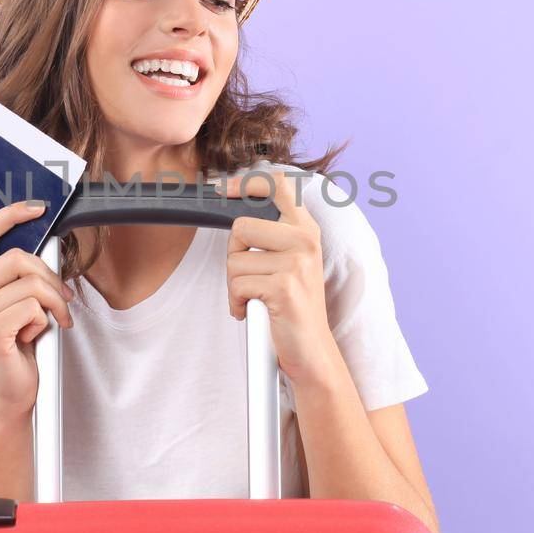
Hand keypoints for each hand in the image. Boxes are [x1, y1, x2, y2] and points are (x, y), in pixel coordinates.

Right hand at [0, 200, 73, 417]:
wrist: (10, 390)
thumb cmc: (16, 344)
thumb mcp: (14, 301)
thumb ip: (18, 273)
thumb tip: (46, 241)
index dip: (10, 215)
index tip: (36, 209)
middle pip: (18, 259)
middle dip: (50, 277)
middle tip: (64, 297)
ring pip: (32, 286)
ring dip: (55, 303)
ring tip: (54, 319)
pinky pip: (34, 308)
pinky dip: (46, 321)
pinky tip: (34, 336)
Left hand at [219, 169, 348, 392]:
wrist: (312, 350)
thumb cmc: (294, 306)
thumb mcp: (292, 261)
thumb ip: (273, 233)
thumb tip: (235, 208)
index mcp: (307, 229)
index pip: (278, 185)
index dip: (244, 183)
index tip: (221, 190)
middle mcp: (305, 240)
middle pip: (241, 227)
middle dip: (234, 256)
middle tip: (248, 277)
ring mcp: (297, 262)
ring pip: (234, 260)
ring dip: (235, 285)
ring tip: (255, 298)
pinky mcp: (284, 286)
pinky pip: (237, 285)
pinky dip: (236, 303)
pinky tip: (252, 310)